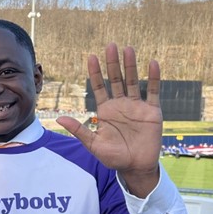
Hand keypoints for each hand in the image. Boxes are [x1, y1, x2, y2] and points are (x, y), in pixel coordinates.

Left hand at [56, 43, 162, 194]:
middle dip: (112, 63)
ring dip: (131, 66)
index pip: (99, 86)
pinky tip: (152, 63)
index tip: (91, 57)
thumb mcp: (93, 145)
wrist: (136, 168)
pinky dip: (153, 78)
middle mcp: (121, 104)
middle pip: (115, 79)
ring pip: (133, 81)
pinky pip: (153, 91)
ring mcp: (137, 106)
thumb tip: (59, 118)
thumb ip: (79, 130)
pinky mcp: (152, 111)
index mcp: (105, 110)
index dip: (95, 72)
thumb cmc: (114, 158)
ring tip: (128, 49)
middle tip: (111, 46)